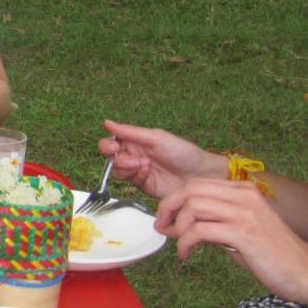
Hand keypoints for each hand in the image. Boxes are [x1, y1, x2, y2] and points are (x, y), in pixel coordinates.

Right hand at [98, 120, 222, 199]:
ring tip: (145, 165)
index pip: (111, 143)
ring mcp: (138, 171)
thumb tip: (107, 123)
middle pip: (111, 159)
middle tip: (135, 160)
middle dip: (119, 159)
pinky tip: (149, 172)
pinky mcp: (143, 185)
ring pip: (117, 172)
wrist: (200, 175)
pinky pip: (131, 182)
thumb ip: (130, 132)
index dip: (108, 146)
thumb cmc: (183, 152)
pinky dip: (137, 176)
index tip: (115, 148)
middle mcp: (134, 156)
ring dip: (127, 168)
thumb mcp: (156, 138)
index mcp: (136, 142)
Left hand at [157, 177, 307, 301]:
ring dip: (178, 227)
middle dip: (169, 208)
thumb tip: (181, 223)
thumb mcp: (240, 229)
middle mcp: (244, 196)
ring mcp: (245, 213)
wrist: (305, 271)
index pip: (197, 183)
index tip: (165, 218)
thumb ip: (215, 220)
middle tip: (163, 227)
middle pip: (190, 189)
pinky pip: (200, 230)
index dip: (174, 199)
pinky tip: (186, 254)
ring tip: (179, 244)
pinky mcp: (244, 233)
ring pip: (193, 206)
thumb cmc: (272, 254)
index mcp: (243, 190)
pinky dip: (186, 242)